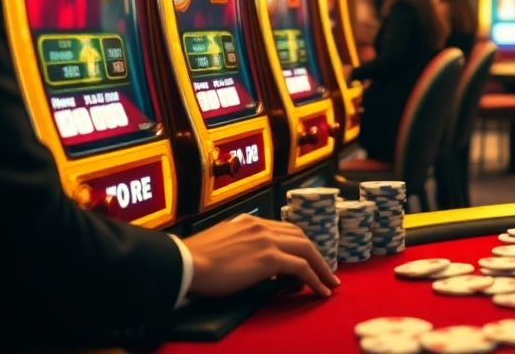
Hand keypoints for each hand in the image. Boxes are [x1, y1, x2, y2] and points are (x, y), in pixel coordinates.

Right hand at [184, 215, 339, 298]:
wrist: (185, 262)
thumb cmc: (194, 259)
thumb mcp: (221, 243)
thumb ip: (239, 246)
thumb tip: (250, 261)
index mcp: (250, 222)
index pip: (285, 230)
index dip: (299, 245)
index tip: (308, 258)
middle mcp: (262, 226)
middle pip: (301, 237)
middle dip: (317, 255)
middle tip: (326, 271)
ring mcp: (268, 240)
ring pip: (307, 250)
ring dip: (322, 268)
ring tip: (330, 283)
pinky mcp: (269, 258)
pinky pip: (302, 268)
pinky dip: (315, 279)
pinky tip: (320, 291)